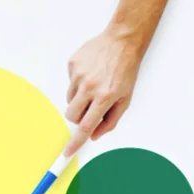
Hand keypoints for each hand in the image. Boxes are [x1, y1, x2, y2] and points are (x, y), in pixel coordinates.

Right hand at [62, 27, 144, 156]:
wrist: (122, 40)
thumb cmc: (126, 69)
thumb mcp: (126, 98)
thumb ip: (111, 120)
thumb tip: (95, 135)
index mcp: (105, 97)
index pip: (86, 126)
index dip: (76, 142)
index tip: (67, 152)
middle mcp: (89, 86)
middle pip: (71, 115)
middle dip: (78, 116)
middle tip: (89, 107)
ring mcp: (79, 75)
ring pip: (70, 99)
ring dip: (79, 97)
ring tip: (94, 84)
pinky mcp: (72, 65)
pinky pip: (69, 82)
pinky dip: (78, 82)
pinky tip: (90, 72)